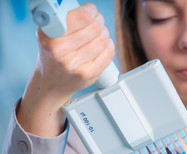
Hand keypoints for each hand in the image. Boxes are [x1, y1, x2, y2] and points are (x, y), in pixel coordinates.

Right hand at [18, 3, 114, 136]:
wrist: (51, 83)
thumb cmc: (52, 55)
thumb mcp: (48, 34)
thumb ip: (62, 20)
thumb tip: (85, 10)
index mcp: (50, 37)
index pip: (79, 17)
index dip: (89, 11)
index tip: (90, 10)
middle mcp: (60, 52)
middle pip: (94, 28)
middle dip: (99, 20)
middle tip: (98, 19)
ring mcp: (74, 65)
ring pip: (102, 40)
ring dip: (105, 33)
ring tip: (100, 32)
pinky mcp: (88, 75)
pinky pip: (108, 54)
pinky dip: (109, 46)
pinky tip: (105, 44)